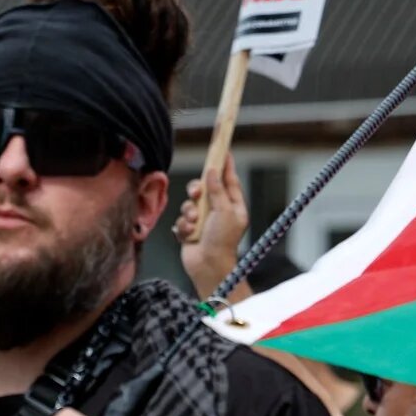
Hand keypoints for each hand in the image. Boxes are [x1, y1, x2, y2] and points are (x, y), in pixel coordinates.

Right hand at [173, 154, 248, 298]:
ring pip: (189, 203)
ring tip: (194, 223)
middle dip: (197, 190)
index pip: (229, 179)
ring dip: (189, 213)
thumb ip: (217, 190)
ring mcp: (203, 220)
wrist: (208, 267)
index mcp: (233, 205)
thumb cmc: (222, 241)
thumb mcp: (225, 211)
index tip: (222, 148)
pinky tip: (189, 234)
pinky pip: (181, 219)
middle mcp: (218, 211)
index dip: (225, 164)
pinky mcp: (190, 230)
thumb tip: (212, 172)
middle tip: (196, 194)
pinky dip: (184, 226)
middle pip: (204, 188)